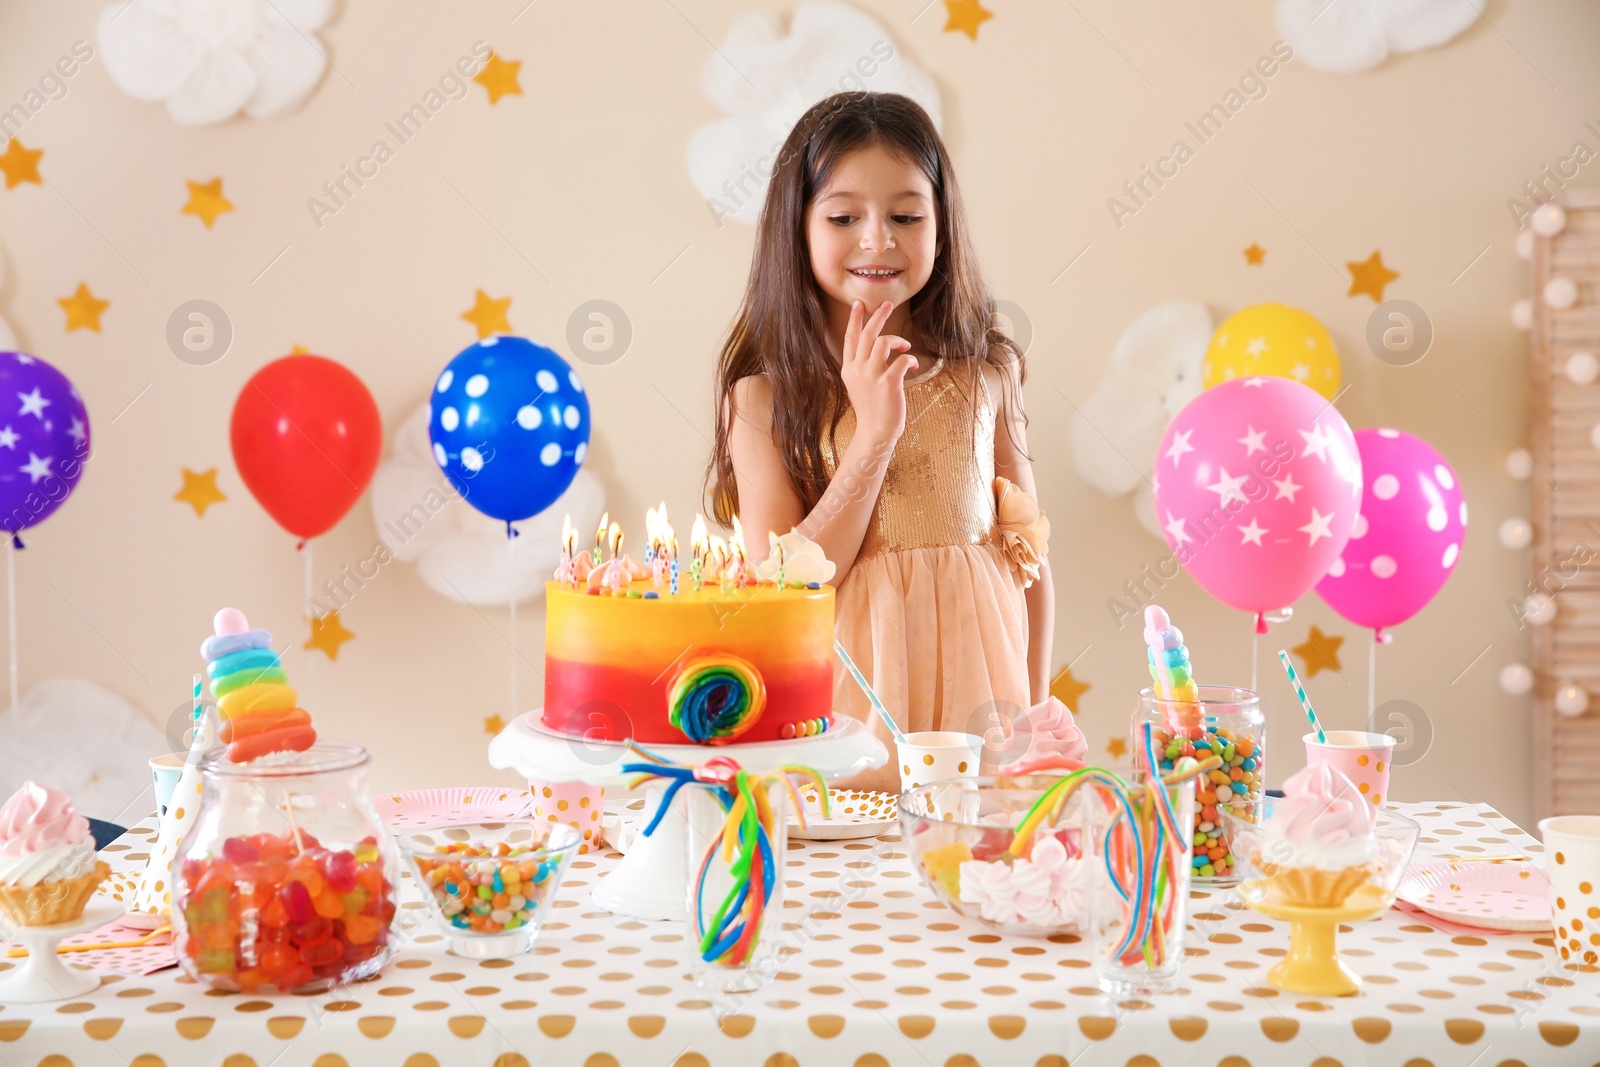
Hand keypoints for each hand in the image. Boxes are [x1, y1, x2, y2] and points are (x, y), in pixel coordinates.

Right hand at [839, 299, 918, 446]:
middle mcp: (858, 370)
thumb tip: (880, 348)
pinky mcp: (889, 383)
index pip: (850, 338)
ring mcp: (872, 376)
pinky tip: (912, 364)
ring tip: (904, 345)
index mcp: (849, 369)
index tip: (858, 304)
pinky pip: (902, 359)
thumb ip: (864, 366)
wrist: (875, 433)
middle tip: (887, 304)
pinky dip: (910, 358)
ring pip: (883, 342)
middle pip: (867, 334)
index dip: (854, 319)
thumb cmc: (871, 410)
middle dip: (877, 316)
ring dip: (897, 339)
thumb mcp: (859, 385)